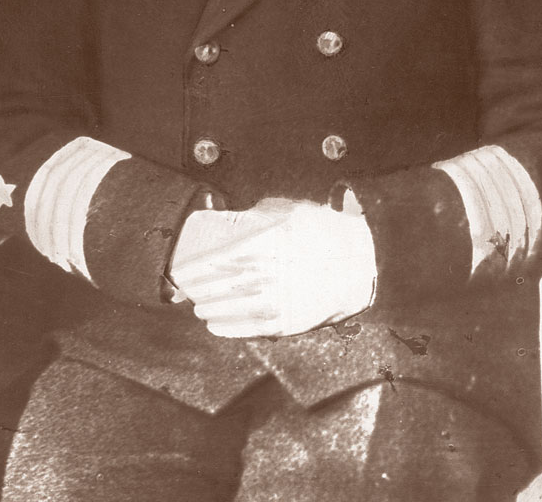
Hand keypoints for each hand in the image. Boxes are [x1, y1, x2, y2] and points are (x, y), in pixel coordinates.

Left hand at [169, 195, 376, 337]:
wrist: (360, 262)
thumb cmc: (321, 231)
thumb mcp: (285, 212)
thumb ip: (253, 217)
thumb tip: (227, 223)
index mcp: (263, 244)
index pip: (214, 261)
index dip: (193, 267)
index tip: (182, 268)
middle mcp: (266, 274)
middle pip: (217, 286)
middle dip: (197, 288)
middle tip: (186, 286)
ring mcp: (276, 301)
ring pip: (228, 309)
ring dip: (209, 308)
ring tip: (198, 305)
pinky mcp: (287, 321)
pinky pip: (248, 328)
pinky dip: (227, 328)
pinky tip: (215, 324)